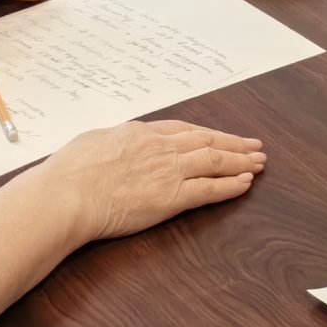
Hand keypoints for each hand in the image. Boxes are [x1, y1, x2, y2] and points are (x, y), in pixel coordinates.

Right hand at [36, 120, 267, 245]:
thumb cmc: (69, 172)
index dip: (206, 133)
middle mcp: (160, 146)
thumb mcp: (92, 143)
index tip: (221, 135)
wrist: (67, 193)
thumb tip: (113, 145)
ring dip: (240, 161)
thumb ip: (110, 142)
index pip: (183, 130)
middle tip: (254, 146)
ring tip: (259, 162)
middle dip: (233, 143)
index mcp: (140, 132)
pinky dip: (230, 185)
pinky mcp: (172, 197)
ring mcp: (168, 170)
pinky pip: (210, 188)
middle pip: (206, 140)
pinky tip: (245, 183)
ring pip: (215, 160)